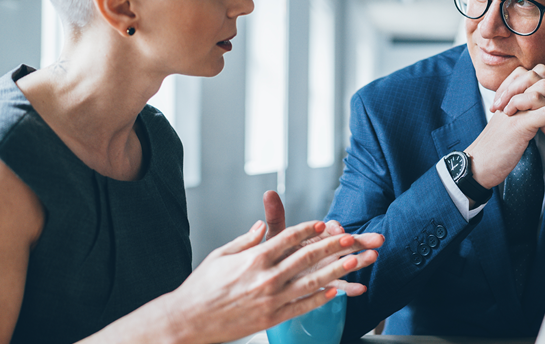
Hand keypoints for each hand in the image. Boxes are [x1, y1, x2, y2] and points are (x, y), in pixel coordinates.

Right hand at [159, 218, 379, 343]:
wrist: (189, 320)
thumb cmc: (202, 287)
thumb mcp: (221, 255)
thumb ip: (245, 240)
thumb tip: (259, 226)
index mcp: (254, 258)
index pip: (288, 238)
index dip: (308, 229)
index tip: (324, 223)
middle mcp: (266, 277)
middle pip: (307, 256)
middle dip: (332, 246)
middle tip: (352, 238)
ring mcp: (271, 299)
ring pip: (311, 281)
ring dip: (336, 270)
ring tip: (355, 262)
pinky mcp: (272, 318)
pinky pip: (302, 306)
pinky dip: (320, 298)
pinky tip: (335, 291)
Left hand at [263, 190, 383, 295]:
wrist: (273, 276)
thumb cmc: (276, 253)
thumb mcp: (276, 236)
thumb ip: (276, 217)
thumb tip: (269, 193)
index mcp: (316, 235)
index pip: (329, 229)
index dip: (334, 229)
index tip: (336, 229)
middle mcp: (326, 249)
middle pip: (346, 243)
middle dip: (361, 240)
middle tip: (377, 239)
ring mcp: (328, 266)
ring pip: (348, 262)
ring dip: (362, 260)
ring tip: (374, 256)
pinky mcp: (327, 282)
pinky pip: (341, 286)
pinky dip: (351, 288)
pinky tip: (361, 289)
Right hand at [466, 66, 544, 188]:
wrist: (478, 165)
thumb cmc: (494, 149)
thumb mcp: (506, 125)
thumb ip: (517, 112)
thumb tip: (534, 109)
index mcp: (506, 97)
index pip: (529, 74)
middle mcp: (509, 99)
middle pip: (537, 76)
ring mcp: (514, 111)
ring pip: (543, 90)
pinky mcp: (519, 126)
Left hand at [488, 65, 544, 201]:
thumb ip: (540, 116)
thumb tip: (523, 116)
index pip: (529, 77)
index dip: (511, 85)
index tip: (498, 102)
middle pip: (530, 73)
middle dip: (509, 85)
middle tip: (496, 103)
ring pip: (534, 80)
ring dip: (512, 91)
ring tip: (502, 108)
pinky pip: (537, 98)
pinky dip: (520, 102)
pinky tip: (510, 114)